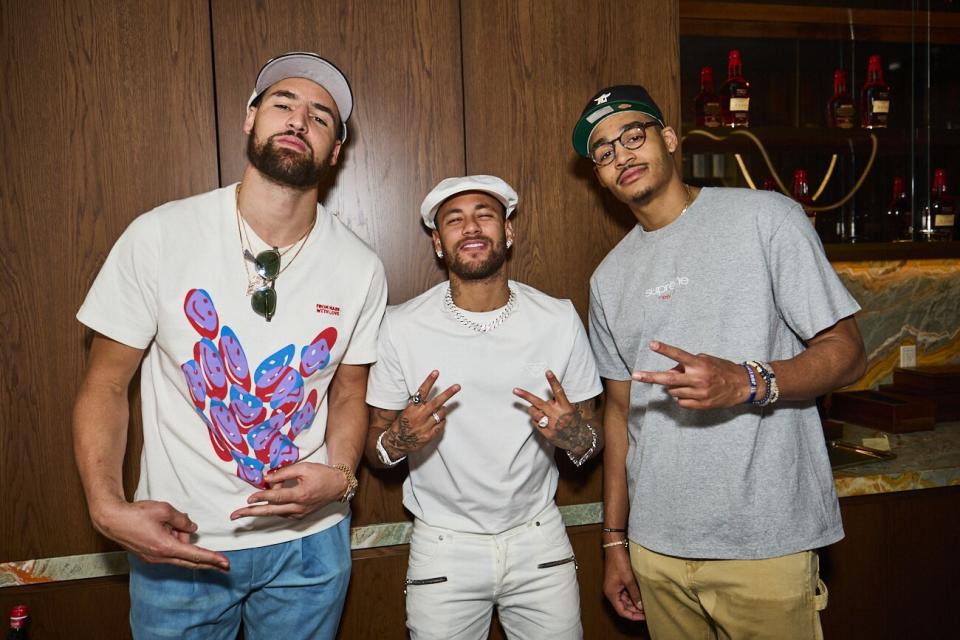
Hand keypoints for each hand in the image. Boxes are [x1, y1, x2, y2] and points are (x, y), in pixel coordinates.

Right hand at [91, 498, 228, 570]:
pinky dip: (173, 540)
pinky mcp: (149, 556)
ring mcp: (154, 558)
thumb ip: (182, 520)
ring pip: (179, 551)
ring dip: (181, 538)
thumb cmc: (137, 514)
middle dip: (208, 562)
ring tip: (168, 522)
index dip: (212, 559)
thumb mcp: (165, 510)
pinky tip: (165, 527)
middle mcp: (161, 557)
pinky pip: (169, 550)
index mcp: (166, 547)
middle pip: (190, 561)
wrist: (112, 520)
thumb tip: (192, 527)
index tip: (226, 564)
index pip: (195, 555)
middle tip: (225, 565)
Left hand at [231, 462, 347, 519]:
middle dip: (251, 513)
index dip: (261, 497)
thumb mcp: (303, 468)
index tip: (248, 499)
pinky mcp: (301, 516)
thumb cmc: (321, 474)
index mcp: (300, 495)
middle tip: (234, 516)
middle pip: (270, 512)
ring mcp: (300, 514)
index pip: (276, 498)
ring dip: (264, 506)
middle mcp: (299, 508)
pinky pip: (283, 513)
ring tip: (255, 499)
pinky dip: (275, 507)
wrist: (338, 485)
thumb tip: (266, 479)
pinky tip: (271, 501)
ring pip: (275, 512)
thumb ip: (284, 473)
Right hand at [382, 370, 459, 458]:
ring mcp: (425, 426)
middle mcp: (419, 416)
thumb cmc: (401, 425)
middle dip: (448, 393)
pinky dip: (442, 421)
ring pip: (441, 414)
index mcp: (412, 408)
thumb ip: (416, 405)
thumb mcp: (406, 412)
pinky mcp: (429, 435)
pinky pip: (441, 425)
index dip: (429, 381)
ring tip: (440, 410)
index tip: (436, 372)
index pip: (422, 392)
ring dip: (443, 410)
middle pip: (436, 402)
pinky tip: (439, 420)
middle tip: (457, 386)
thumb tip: (426, 396)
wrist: (396, 443)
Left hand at [513, 370, 591, 453]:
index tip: (547, 372)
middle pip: (539, 402)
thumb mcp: (569, 409)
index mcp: (566, 407)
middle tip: (515, 390)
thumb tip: (540, 403)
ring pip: (534, 413)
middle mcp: (558, 415)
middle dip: (526, 396)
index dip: (553, 381)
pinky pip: (535, 423)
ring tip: (536, 410)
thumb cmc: (572, 421)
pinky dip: (536, 420)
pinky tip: (542, 421)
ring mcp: (553, 425)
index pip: (558, 391)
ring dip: (533, 410)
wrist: (579, 439)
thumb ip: (557, 404)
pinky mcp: (548, 434)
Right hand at [603, 546, 644, 620]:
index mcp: (611, 593)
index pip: (621, 611)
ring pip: (625, 600)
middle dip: (634, 610)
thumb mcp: (629, 579)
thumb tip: (640, 607)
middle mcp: (611, 592)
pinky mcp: (617, 582)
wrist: (615, 548)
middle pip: (623, 606)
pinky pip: (626, 593)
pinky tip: (642, 595)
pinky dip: (633, 595)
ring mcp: (614, 586)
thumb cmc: (619, 562)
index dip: (632, 616)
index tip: (643, 617)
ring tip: (646, 604)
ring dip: (634, 603)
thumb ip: (634, 594)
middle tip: (647, 611)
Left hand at [631, 341, 752, 408]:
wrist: (742, 386)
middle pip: (668, 379)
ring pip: (673, 392)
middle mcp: (698, 378)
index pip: (678, 355)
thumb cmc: (721, 369)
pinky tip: (692, 393)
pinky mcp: (701, 404)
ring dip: (674, 387)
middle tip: (635, 376)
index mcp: (699, 364)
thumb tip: (670, 372)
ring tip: (687, 383)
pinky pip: (681, 402)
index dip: (664, 350)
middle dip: (650, 377)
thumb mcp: (706, 361)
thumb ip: (687, 365)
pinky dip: (682, 397)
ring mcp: (699, 393)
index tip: (652, 344)